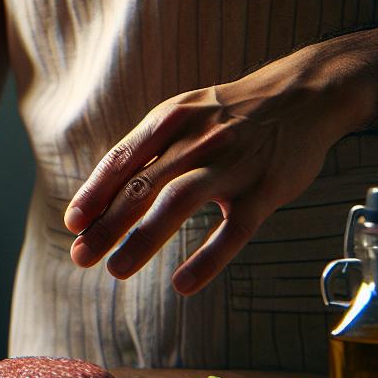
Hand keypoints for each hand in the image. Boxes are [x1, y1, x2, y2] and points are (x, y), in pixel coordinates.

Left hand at [62, 48, 371, 294]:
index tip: (72, 223)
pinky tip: (182, 283)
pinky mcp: (265, 190)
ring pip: (179, 202)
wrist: (305, 94)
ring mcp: (232, 165)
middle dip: (106, 223)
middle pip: (142, 185)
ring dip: (143, 238)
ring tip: (117, 269)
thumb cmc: (234, 113)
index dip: (94, 193)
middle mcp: (197, 140)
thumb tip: (105, 193)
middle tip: (80, 256)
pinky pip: (233, 230)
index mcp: (172, 119)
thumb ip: (151, 148)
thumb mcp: (187, 113)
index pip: (122, 159)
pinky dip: (207, 259)